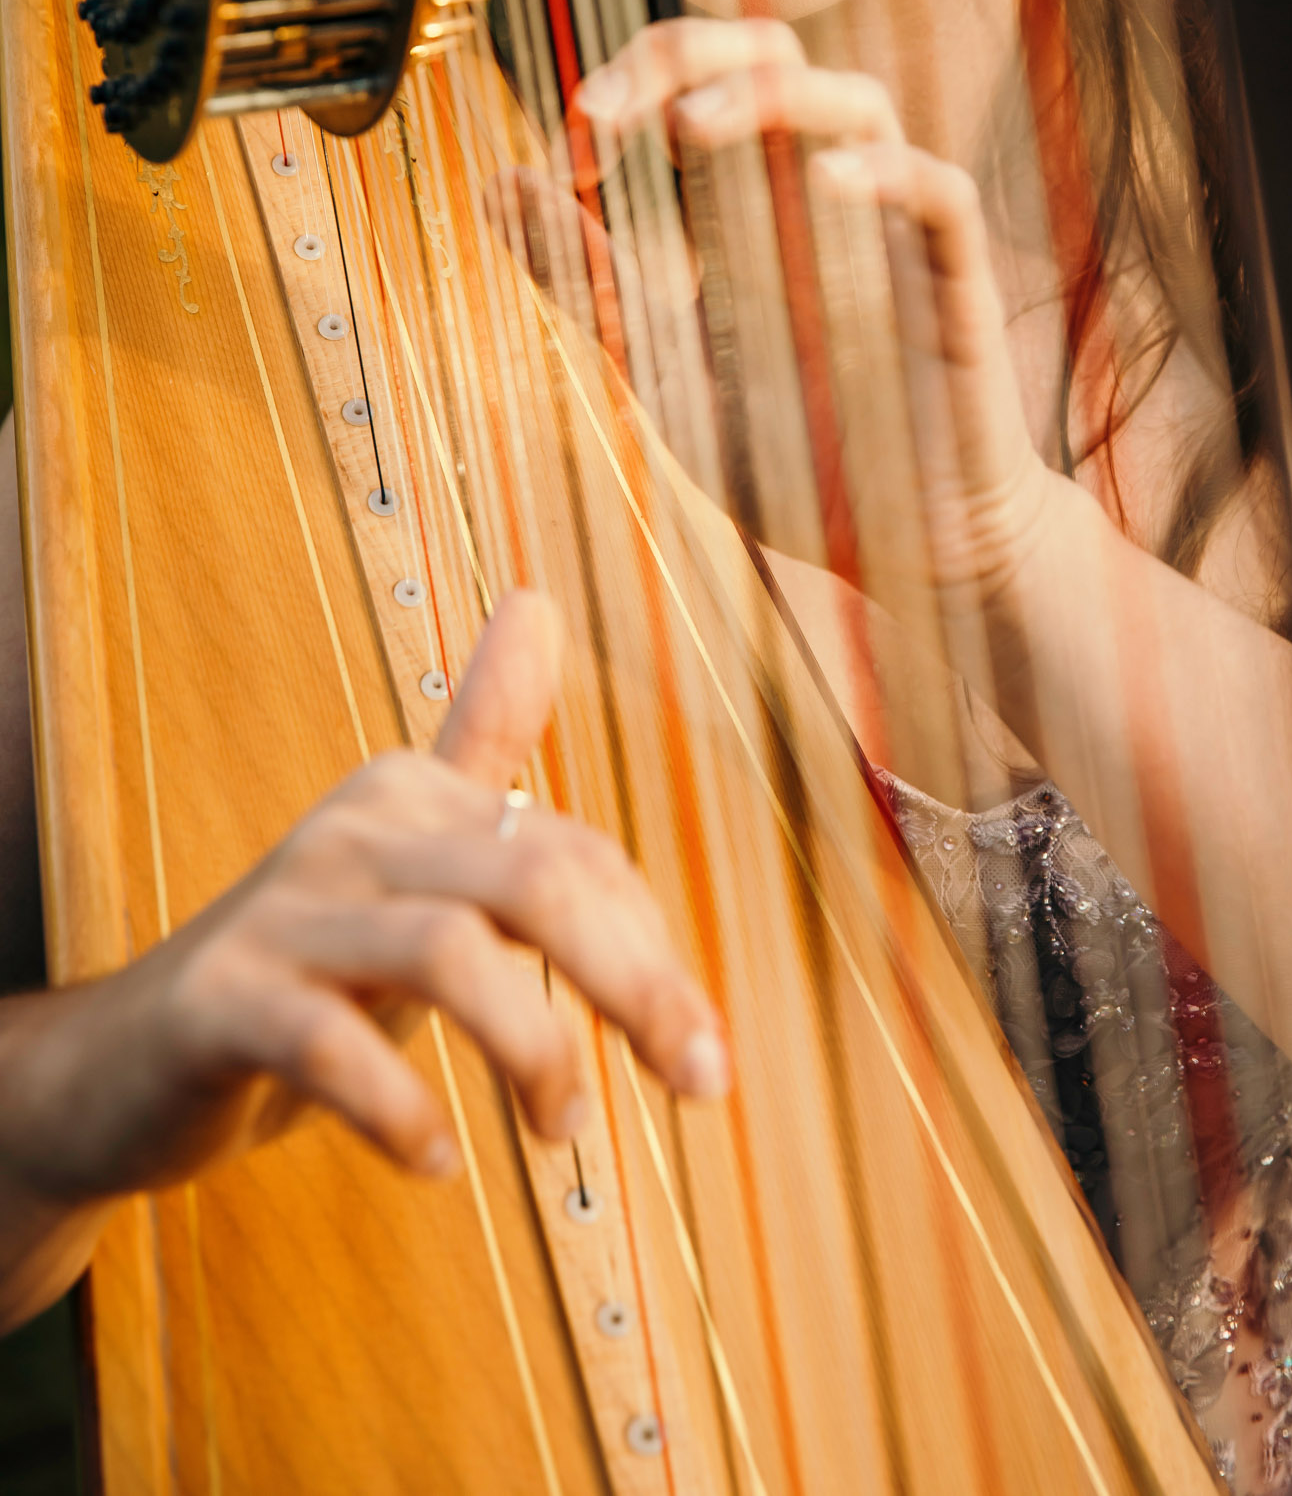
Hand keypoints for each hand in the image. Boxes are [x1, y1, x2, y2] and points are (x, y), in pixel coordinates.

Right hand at [0, 592, 726, 1327]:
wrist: (123, 1059)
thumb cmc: (305, 962)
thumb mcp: (408, 860)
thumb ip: (482, 740)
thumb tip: (537, 600)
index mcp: (414, 795)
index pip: (580, 859)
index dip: (654, 955)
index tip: (700, 1053)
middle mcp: (355, 832)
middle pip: (535, 882)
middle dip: (633, 984)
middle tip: (690, 1081)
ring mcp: (283, 915)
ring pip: (446, 953)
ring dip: (532, 1050)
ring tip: (559, 1132)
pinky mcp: (221, 1004)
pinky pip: (328, 1046)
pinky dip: (400, 1108)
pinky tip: (438, 1160)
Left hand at [571, 20, 1056, 601]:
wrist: (903, 558)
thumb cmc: (794, 466)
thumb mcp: (661, 374)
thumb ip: (590, 284)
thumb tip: (497, 183)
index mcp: (738, 214)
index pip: (686, 88)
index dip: (620, 89)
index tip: (564, 156)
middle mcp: (812, 202)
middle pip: (770, 54)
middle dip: (683, 53)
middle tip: (599, 113)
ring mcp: (885, 235)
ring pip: (856, 101)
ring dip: (769, 93)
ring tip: (687, 126)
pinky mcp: (952, 284)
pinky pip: (939, 192)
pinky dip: (889, 173)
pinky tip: (829, 188)